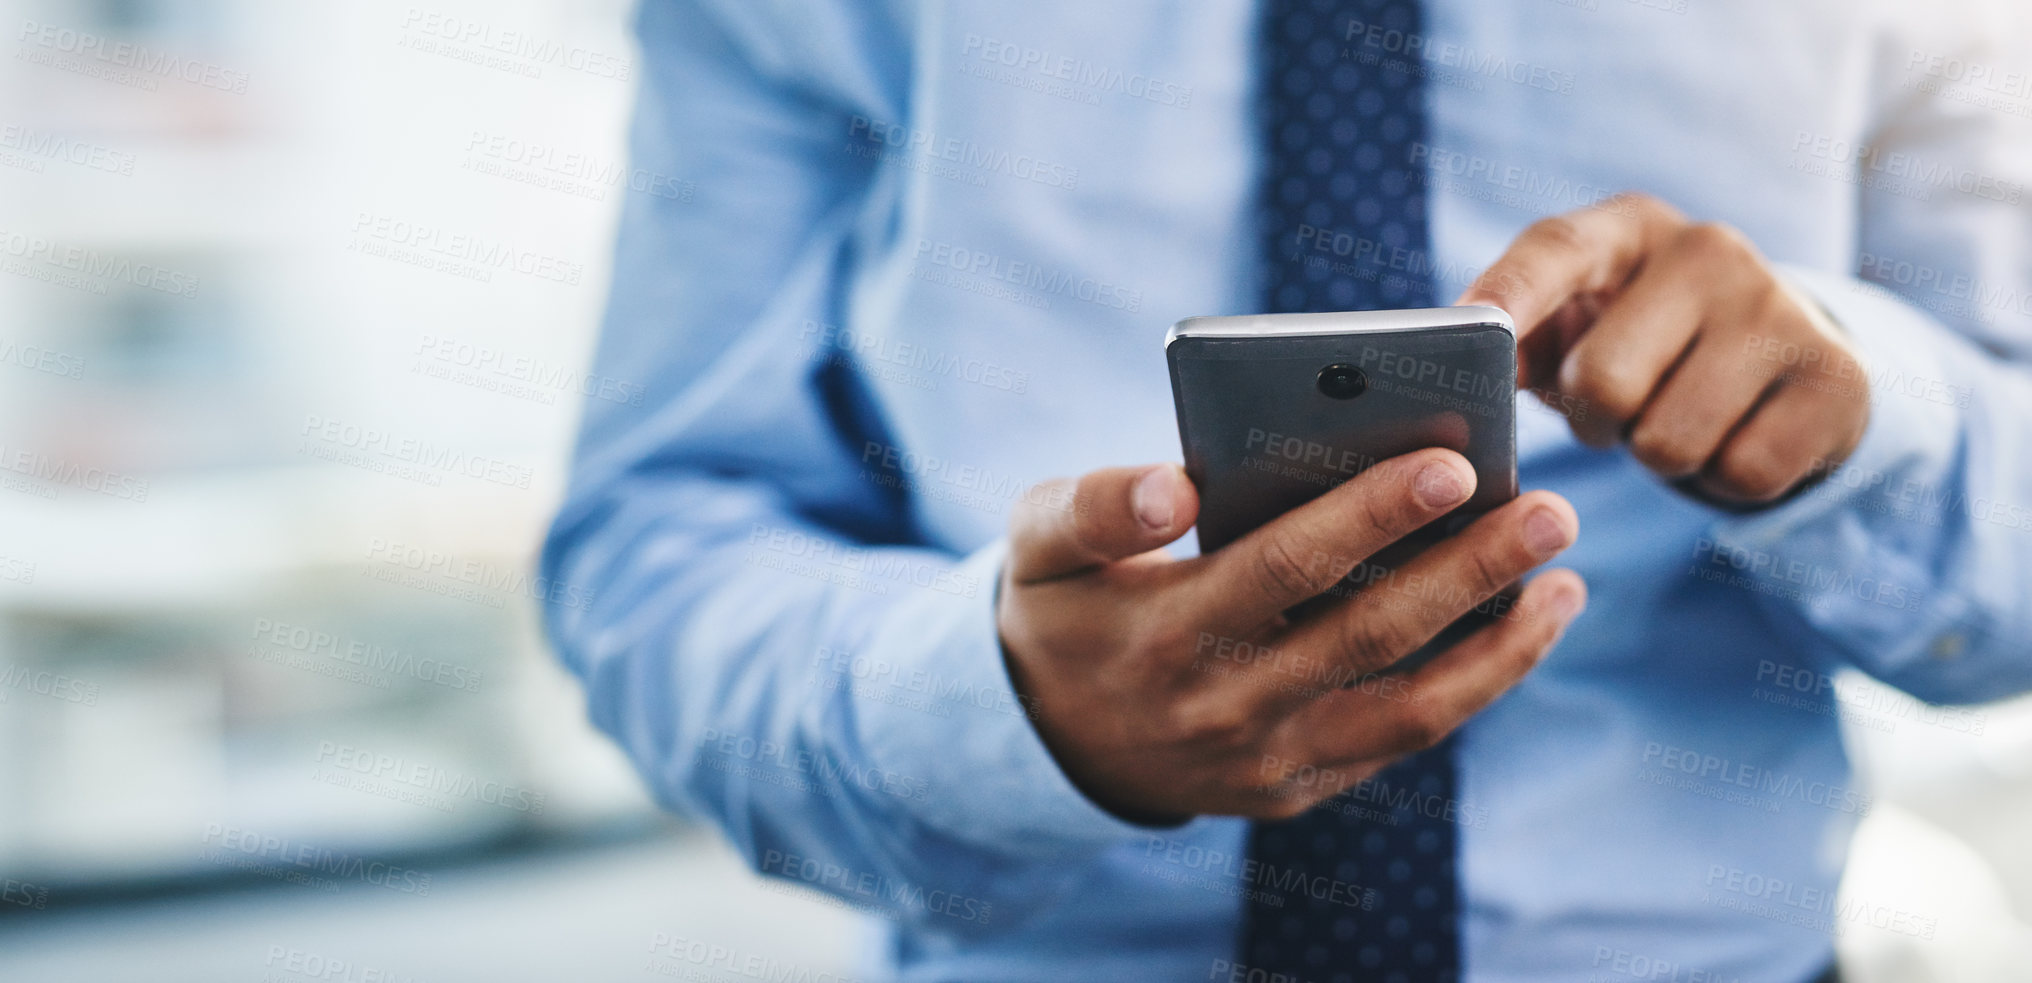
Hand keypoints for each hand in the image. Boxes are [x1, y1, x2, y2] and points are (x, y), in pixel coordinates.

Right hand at [996, 451, 1585, 821]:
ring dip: (1500, 645)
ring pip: (1409, 707)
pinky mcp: (1297, 787)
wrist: (1047, 740)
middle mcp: (1224, 706)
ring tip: (1568, 579)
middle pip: (1369, 633)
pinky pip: (1402, 738)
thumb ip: (1093, 507)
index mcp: (1166, 631)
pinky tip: (1524, 625)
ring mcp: (1267, 759)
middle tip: (1554, 508)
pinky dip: (1474, 686)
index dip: (1371, 517)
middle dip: (1470, 569)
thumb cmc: (1062, 608)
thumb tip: (1175, 486)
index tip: (1453, 463)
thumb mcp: (1038, 547)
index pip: (1284, 567)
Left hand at [1460, 193, 1869, 504]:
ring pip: (1669, 443)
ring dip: (1658, 455)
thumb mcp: (1574, 326)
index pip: (1553, 250)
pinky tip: (1737, 433)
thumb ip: (1513, 343)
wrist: (1779, 362)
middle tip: (1615, 411)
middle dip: (1595, 422)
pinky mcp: (1836, 376)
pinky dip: (1723, 478)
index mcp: (1626, 229)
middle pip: (1604, 382)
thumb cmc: (1640, 344)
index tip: (1468, 325)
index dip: (1509, 294)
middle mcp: (1708, 249)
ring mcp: (1780, 308)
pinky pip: (1740, 473)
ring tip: (1676, 415)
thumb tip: (1467, 377)